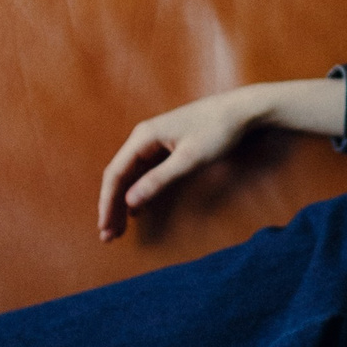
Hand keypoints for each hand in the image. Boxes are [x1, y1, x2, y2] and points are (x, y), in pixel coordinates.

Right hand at [97, 90, 262, 241]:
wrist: (242, 110)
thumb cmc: (217, 131)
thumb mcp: (188, 159)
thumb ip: (158, 180)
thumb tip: (130, 201)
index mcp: (143, 136)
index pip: (115, 174)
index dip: (108, 202)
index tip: (105, 227)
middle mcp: (143, 137)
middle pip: (119, 176)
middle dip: (112, 206)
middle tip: (109, 236)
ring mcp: (154, 141)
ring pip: (131, 176)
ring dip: (123, 202)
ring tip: (118, 229)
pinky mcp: (166, 146)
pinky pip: (144, 172)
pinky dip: (138, 192)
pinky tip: (137, 211)